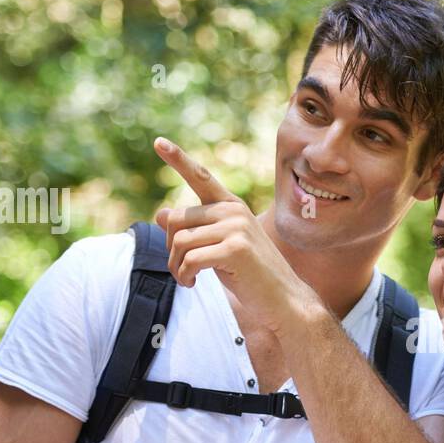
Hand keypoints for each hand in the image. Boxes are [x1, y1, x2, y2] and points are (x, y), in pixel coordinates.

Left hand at [151, 136, 322, 337]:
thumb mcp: (219, 247)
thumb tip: (159, 214)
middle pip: (176, 220)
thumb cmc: (251, 275)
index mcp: (231, 206)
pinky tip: (192, 284)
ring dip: (176, 267)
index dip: (178, 159)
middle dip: (170, 250)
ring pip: (180, 242)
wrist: (285, 300)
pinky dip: (184, 276)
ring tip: (187, 279)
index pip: (200, 177)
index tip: (158, 142)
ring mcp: (236, 228)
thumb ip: (194, 229)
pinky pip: (190, 260)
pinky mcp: (235, 249)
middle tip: (181, 270)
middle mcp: (233, 211)